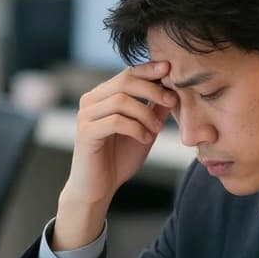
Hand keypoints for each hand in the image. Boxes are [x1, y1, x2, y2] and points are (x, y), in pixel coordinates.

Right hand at [55, 61, 177, 248]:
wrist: (98, 188)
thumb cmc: (119, 158)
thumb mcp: (144, 130)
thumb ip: (155, 110)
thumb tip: (173, 89)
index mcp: (103, 95)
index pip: (128, 73)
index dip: (149, 69)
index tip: (170, 69)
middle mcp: (90, 100)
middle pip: (125, 81)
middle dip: (153, 89)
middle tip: (172, 101)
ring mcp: (85, 115)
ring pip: (121, 101)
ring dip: (146, 114)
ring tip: (157, 129)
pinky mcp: (85, 132)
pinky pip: (115, 121)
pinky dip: (136, 128)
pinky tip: (145, 139)